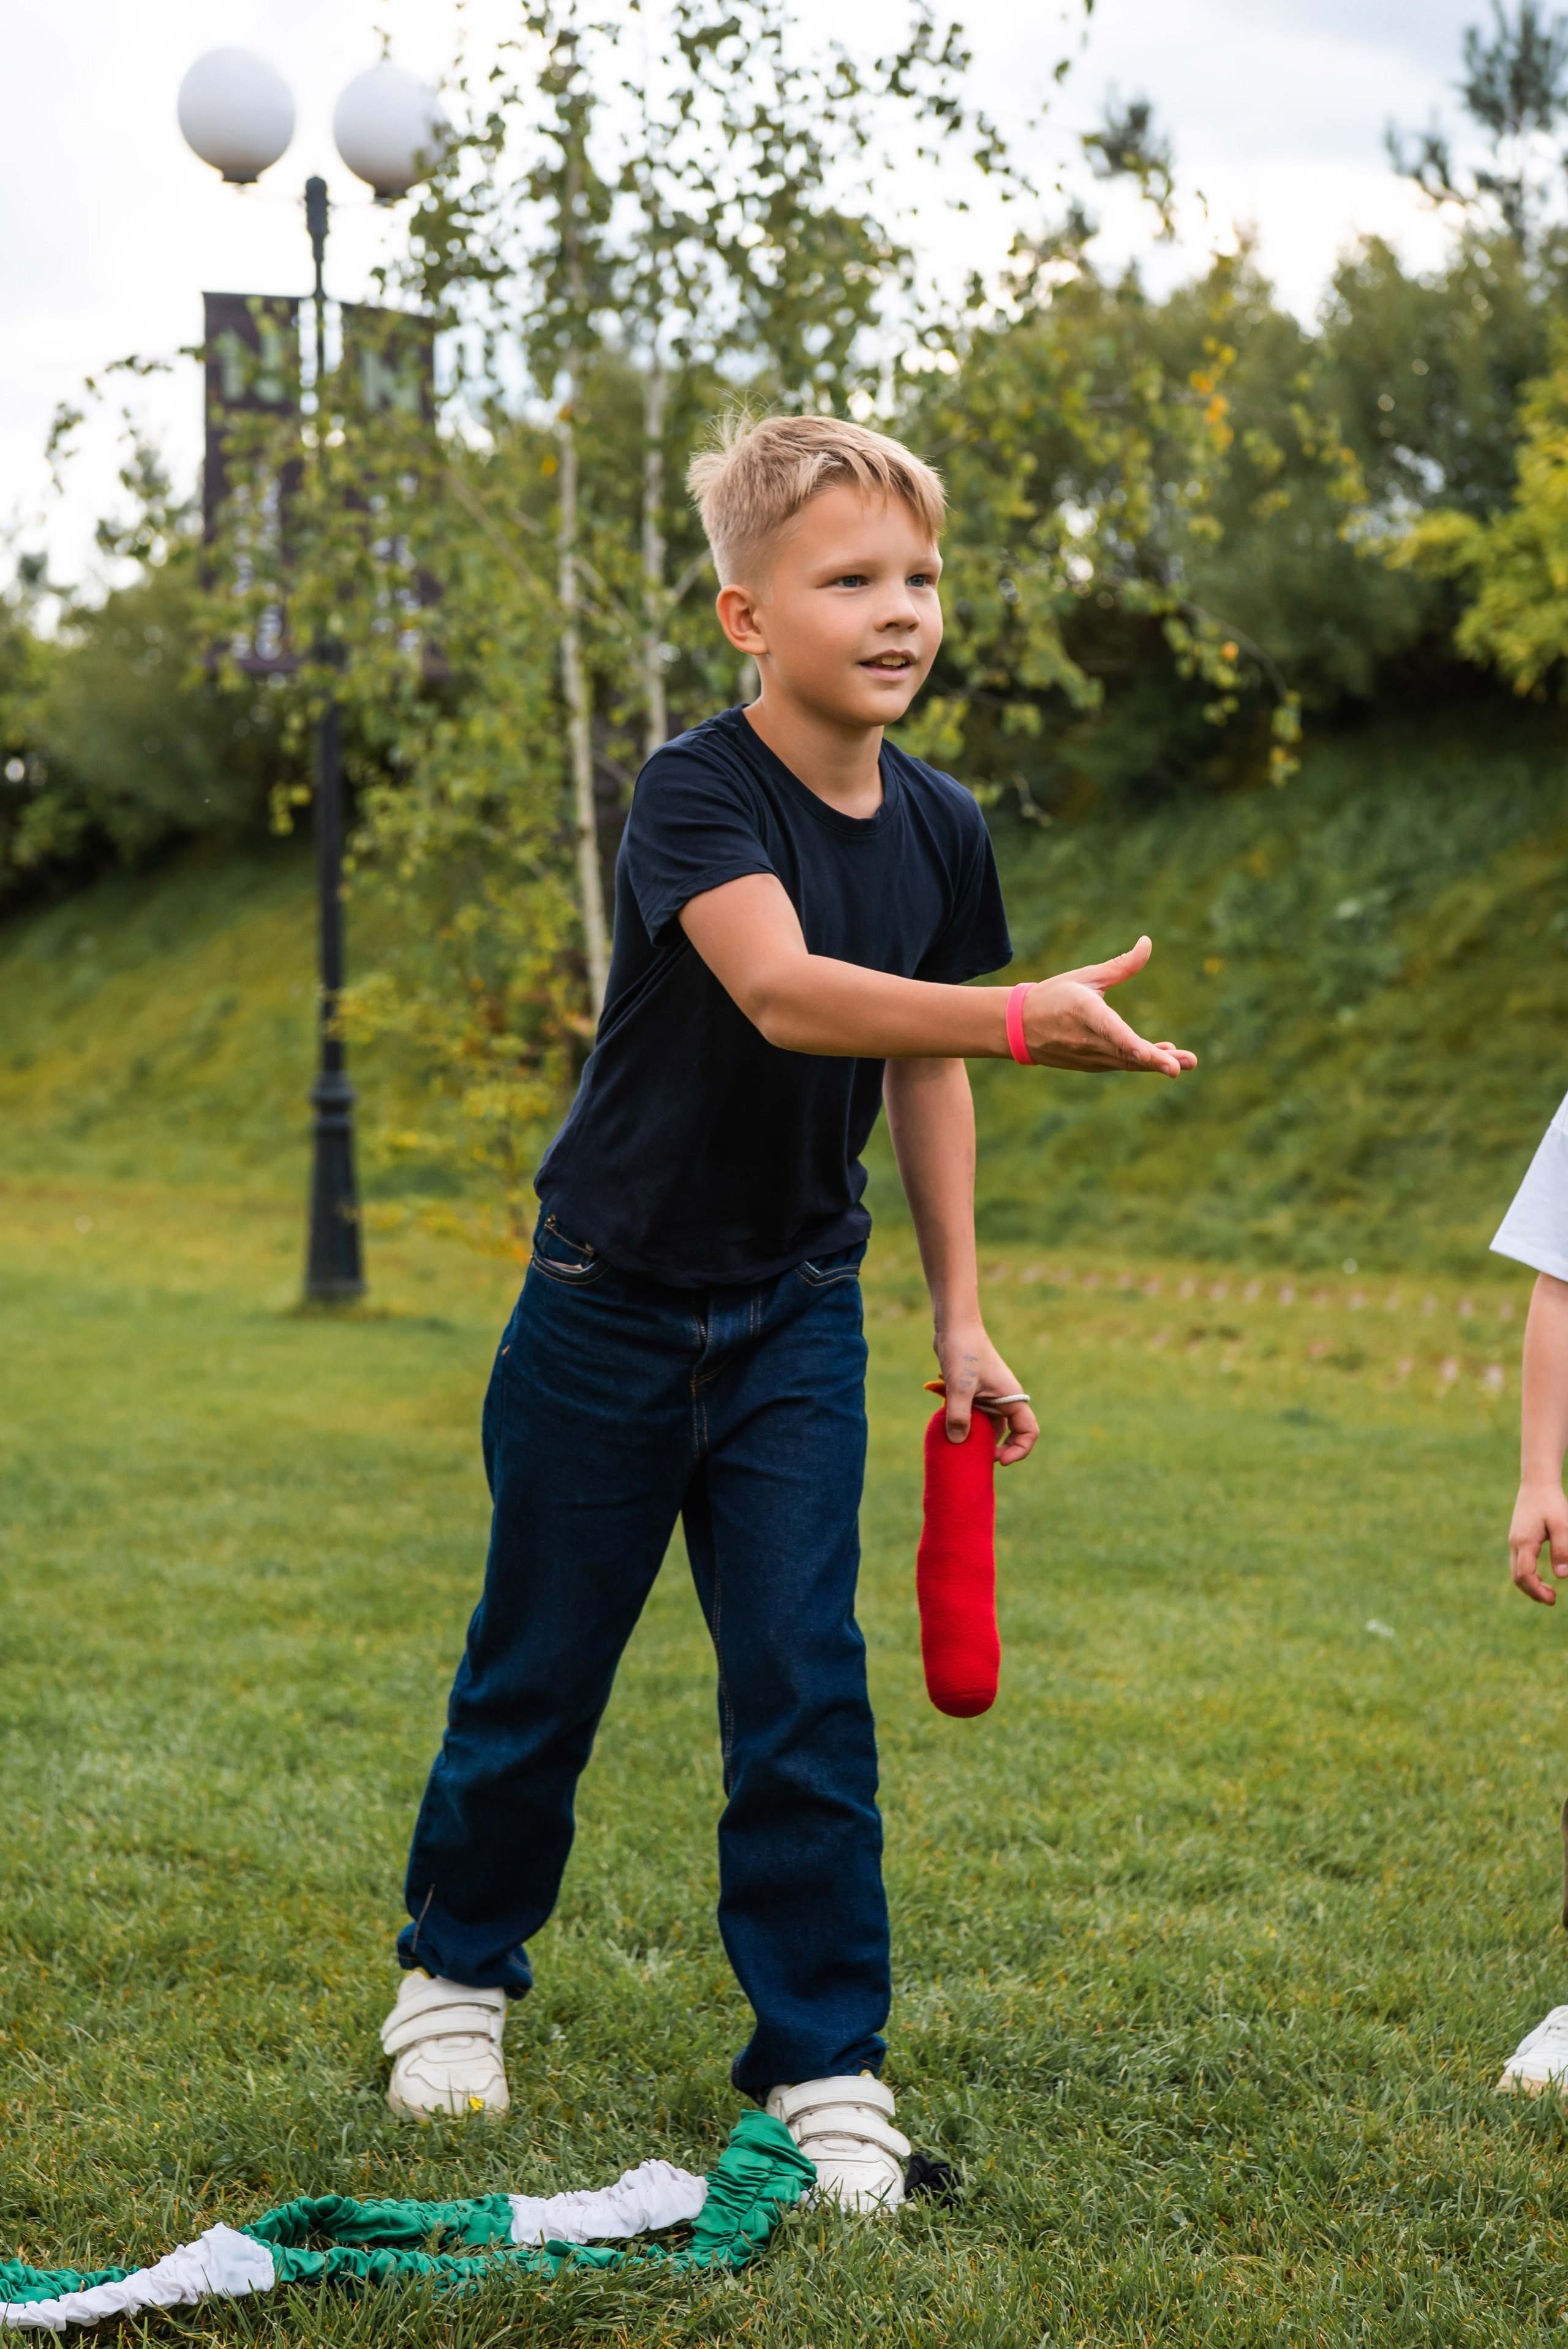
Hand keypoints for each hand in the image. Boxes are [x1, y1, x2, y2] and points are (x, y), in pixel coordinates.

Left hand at [934, 1322, 1038, 1465]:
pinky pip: (978, 1416)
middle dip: (999, 1449)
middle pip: (1011, 1433)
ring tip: (962, 1446)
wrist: (955, 1326)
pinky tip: (952, 1429)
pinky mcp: (976, 1393)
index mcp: (1011, 1398)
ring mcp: (991, 1396)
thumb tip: (958, 1443)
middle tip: (979, 1458)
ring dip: (980, 1438)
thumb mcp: (960, 1387)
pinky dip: (969, 1426)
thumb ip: (959, 1416)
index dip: (1019, 1450)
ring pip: (992, 1426)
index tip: (999, 1460)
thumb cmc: (963, 1352)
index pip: (1028, 1432)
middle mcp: (1005, 1399)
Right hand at [1022, 936, 1195, 1077]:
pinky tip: (1165, 1057)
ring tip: (1186, 1062)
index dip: (1134, 1045)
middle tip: (1183, 1066)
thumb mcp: (1086, 976)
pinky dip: (1142, 1061)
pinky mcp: (1092, 1064)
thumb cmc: (1054, 996)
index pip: (1112, 1032)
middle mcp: (1087, 1039)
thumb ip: (1121, 965)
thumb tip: (1148, 942)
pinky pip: (1121, 1064)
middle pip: (1126, 1053)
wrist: (1019, 1027)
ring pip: (1128, 1062)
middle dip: (1156, 1061)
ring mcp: (1089, 1056)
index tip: (1154, 1055)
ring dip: (1156, 1062)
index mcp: (1084, 1011)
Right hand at [1509, 1478, 1567, 1602]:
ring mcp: (1514, 1541)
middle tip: (1553, 1599)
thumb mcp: (1562, 1525)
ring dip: (1530, 1585)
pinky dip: (1528, 1575)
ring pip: (1516, 1571)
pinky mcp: (1518, 1538)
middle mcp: (1515, 1544)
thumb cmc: (1551, 1502)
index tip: (1553, 1599)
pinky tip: (1541, 1575)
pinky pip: (1518, 1563)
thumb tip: (1562, 1577)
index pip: (1524, 1576)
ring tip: (1549, 1591)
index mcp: (1524, 1543)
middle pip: (1517, 1577)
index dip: (1537, 1591)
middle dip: (1533, 1592)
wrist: (1537, 1482)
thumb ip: (1562, 1550)